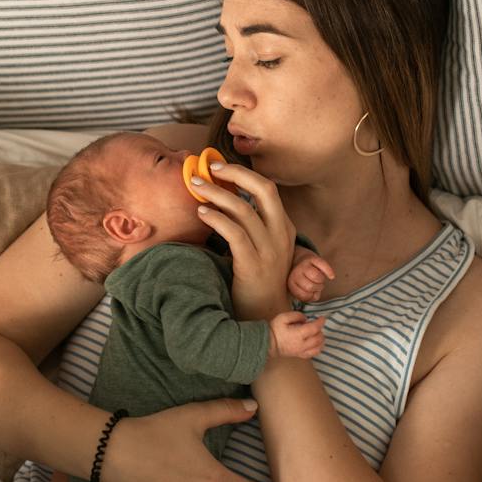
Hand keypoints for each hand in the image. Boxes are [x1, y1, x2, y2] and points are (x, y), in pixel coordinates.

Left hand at [193, 161, 297, 319]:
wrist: (264, 315)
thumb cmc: (257, 279)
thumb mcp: (261, 247)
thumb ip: (249, 225)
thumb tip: (223, 199)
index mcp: (284, 227)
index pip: (267, 189)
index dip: (243, 174)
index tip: (219, 167)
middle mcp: (280, 234)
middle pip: (264, 189)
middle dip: (236, 173)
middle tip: (211, 168)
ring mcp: (269, 250)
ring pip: (244, 210)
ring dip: (217, 194)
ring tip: (197, 187)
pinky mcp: (253, 264)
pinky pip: (234, 233)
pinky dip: (216, 218)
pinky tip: (202, 213)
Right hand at [268, 310, 324, 359]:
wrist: (267, 343)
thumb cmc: (274, 330)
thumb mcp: (283, 317)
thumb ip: (296, 315)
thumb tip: (305, 319)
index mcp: (298, 334)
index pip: (314, 328)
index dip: (320, 322)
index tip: (322, 318)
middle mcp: (302, 344)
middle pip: (318, 338)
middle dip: (320, 330)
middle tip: (317, 325)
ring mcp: (301, 351)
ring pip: (318, 348)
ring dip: (321, 340)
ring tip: (318, 334)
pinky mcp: (299, 355)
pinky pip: (313, 354)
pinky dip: (318, 348)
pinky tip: (317, 344)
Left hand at [287, 254, 334, 303]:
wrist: (299, 259)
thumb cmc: (303, 278)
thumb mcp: (301, 288)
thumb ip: (308, 296)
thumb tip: (315, 296)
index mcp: (292, 284)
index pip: (304, 295)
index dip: (311, 296)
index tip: (312, 292)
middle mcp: (295, 274)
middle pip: (310, 286)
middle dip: (317, 288)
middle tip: (318, 285)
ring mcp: (303, 265)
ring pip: (316, 277)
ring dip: (321, 281)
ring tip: (320, 279)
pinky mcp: (312, 258)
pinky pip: (323, 265)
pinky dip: (329, 272)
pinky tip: (331, 276)